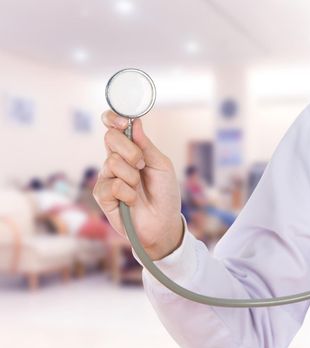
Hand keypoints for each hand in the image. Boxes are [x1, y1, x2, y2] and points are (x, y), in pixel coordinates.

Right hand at [93, 111, 183, 259]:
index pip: (113, 128)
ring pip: (112, 162)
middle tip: (142, 165)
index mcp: (129, 150)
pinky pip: (112, 185)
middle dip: (131, 150)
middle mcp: (115, 161)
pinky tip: (132, 202)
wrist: (164, 223)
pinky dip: (127, 193)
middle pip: (110, 138)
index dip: (112, 119)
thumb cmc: (165, 194)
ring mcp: (107, 177)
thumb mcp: (162, 165)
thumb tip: (135, 123)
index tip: (122, 121)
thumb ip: (146, 145)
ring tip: (139, 188)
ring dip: (132, 176)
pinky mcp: (102, 196)